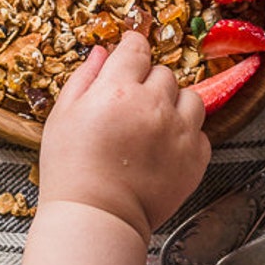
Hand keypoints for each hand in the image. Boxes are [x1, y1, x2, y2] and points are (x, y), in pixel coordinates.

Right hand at [38, 32, 210, 241]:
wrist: (95, 218)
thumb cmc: (72, 170)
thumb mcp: (63, 116)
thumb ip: (85, 77)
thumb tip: (102, 51)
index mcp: (119, 90)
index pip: (137, 48)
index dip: (132, 47)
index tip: (130, 52)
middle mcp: (155, 106)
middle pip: (164, 73)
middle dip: (148, 83)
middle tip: (131, 106)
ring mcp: (179, 132)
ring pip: (190, 98)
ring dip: (174, 105)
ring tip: (153, 125)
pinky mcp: (195, 158)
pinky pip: (200, 133)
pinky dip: (186, 137)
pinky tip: (164, 149)